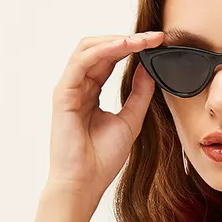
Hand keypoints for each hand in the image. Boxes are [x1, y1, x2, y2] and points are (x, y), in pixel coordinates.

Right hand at [47, 30, 164, 198]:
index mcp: (91, 92)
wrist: (84, 183)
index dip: (133, 48)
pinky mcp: (63, 94)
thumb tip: (149, 69)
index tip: (158, 43)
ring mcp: (69, 88)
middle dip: (128, 39)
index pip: (110, 59)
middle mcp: (78, 86)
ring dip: (117, 40)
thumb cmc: (102, 159)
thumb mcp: (131, 121)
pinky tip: (124, 47)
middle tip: (154, 37)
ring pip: (89, 49)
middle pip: (100, 48)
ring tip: (142, 39)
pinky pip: (82, 62)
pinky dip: (104, 51)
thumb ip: (139, 94)